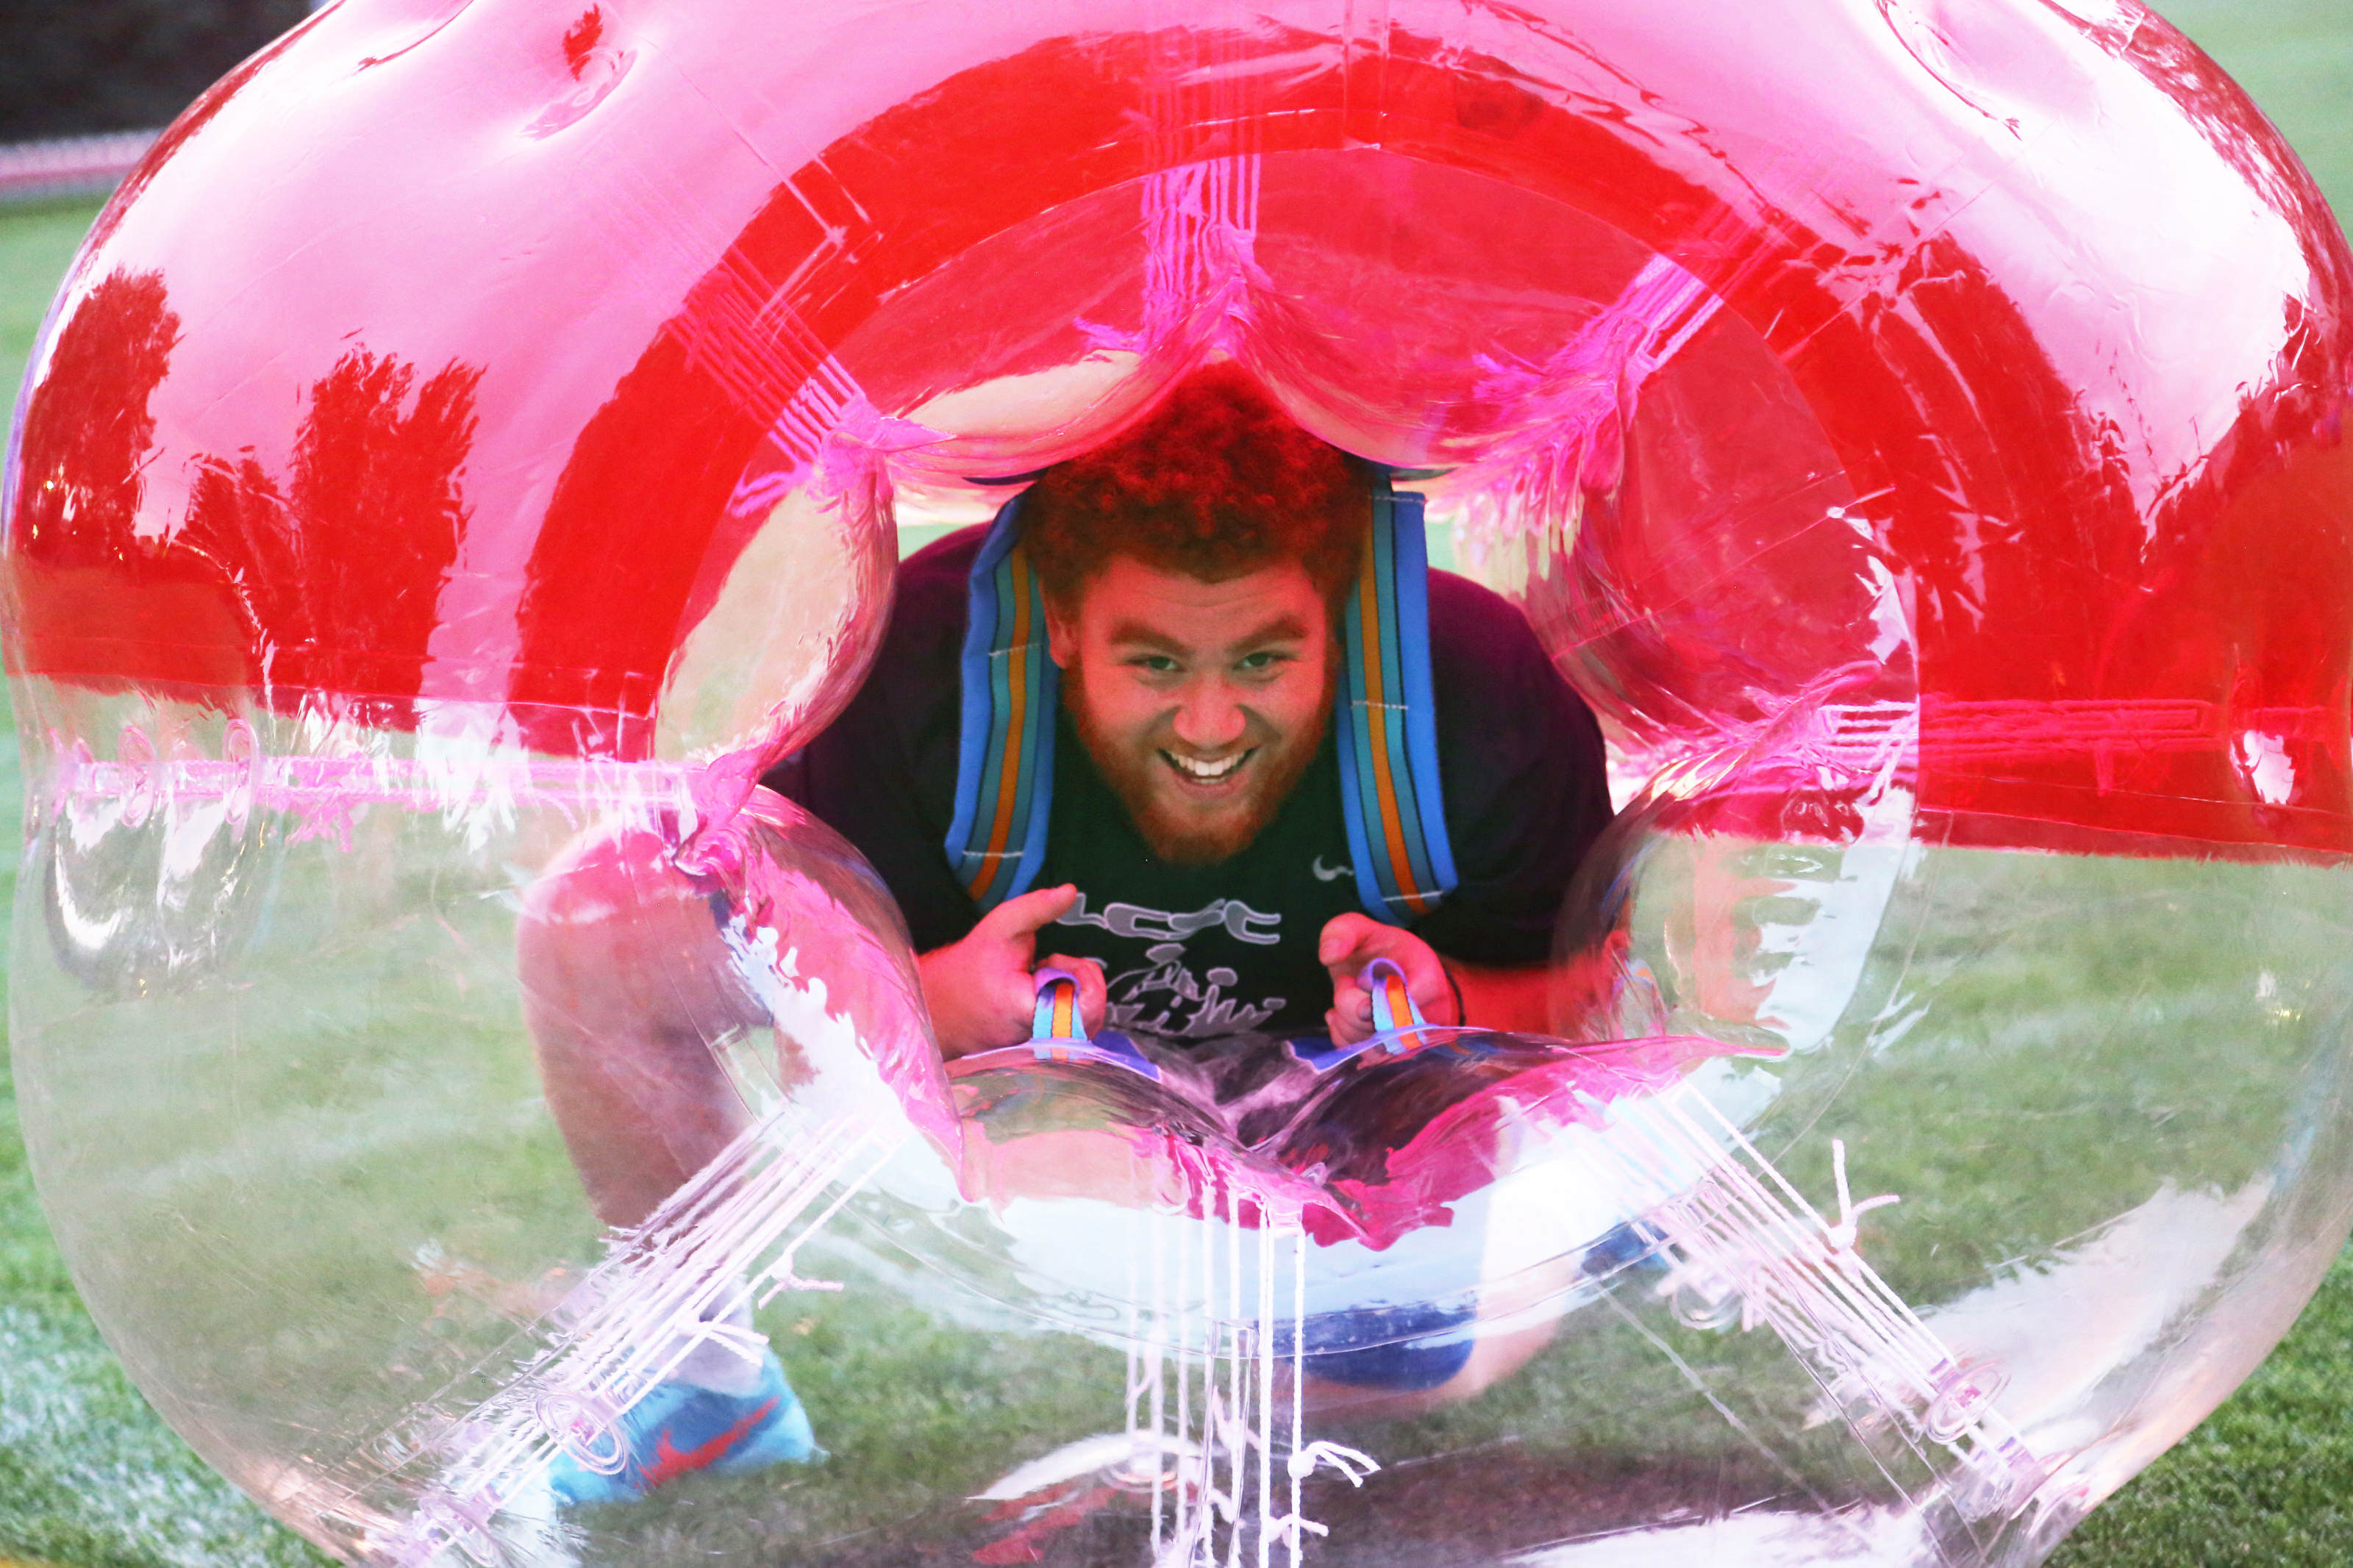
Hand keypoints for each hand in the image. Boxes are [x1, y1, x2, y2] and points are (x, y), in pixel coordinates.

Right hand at [918, 884, 1107, 1057]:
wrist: (938, 1004)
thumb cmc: (971, 965)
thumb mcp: (1001, 926)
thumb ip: (1037, 908)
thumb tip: (1071, 891)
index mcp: (1030, 1009)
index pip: (1088, 1007)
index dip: (1086, 977)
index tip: (1058, 961)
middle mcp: (1037, 1039)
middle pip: (1092, 1016)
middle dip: (1080, 982)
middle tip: (1050, 967)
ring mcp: (1038, 1051)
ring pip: (1082, 1026)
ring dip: (1071, 995)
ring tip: (1041, 980)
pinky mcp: (1037, 1055)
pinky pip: (1068, 1035)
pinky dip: (1063, 1010)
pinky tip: (1039, 996)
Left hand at [1318, 913, 1458, 1044]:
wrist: (1399, 975)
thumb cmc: (1382, 952)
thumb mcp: (1363, 930)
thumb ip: (1343, 931)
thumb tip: (1329, 956)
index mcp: (1427, 978)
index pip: (1403, 1001)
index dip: (1371, 996)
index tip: (1357, 978)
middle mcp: (1427, 1016)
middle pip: (1381, 1027)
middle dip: (1349, 1003)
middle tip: (1348, 981)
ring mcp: (1413, 1041)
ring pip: (1370, 1046)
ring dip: (1345, 1020)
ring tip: (1347, 995)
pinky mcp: (1395, 1056)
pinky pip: (1362, 1056)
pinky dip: (1342, 1035)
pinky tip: (1341, 1014)